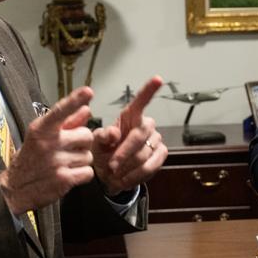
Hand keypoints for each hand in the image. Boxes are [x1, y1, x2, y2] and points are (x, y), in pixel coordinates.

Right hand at [0, 87, 96, 214]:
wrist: (15, 188)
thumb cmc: (31, 158)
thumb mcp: (41, 136)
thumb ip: (67, 122)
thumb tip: (86, 109)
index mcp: (41, 129)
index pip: (60, 111)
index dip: (75, 100)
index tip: (88, 91)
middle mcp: (48, 143)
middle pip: (86, 135)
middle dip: (81, 143)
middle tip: (67, 149)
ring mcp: (56, 161)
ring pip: (88, 155)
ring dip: (80, 160)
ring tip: (63, 164)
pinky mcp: (63, 179)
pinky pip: (88, 172)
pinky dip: (82, 174)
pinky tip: (68, 175)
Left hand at [92, 76, 167, 195]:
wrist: (109, 173)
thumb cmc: (102, 152)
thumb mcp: (96, 143)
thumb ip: (102, 137)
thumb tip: (113, 133)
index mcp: (130, 117)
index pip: (140, 101)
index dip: (149, 90)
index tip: (157, 79)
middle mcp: (146, 125)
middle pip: (139, 135)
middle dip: (124, 153)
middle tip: (111, 166)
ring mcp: (156, 139)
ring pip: (144, 155)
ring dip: (127, 168)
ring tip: (114, 175)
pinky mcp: (161, 154)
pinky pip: (151, 166)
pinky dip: (135, 176)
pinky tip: (124, 179)